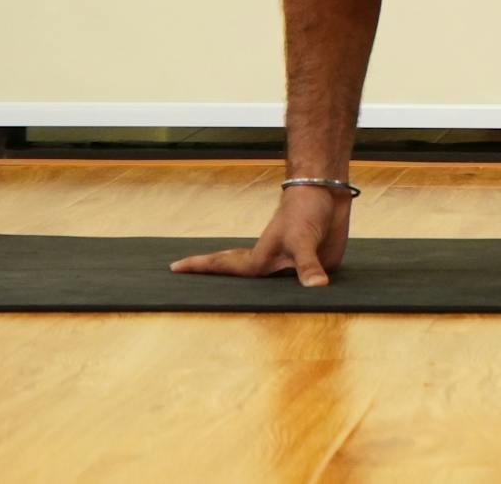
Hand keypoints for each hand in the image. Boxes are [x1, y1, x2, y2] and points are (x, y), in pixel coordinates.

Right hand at [168, 186, 350, 286]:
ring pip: (272, 289)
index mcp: (259, 261)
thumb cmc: (304, 212)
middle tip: (188, 287)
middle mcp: (272, 267)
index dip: (200, 267)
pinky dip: (301, 293)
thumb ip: (307, 265)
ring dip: (261, 297)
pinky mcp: (316, 268)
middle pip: (241, 281)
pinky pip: (306, 286)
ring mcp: (292, 269)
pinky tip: (296, 302)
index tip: (173, 267)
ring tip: (234, 305)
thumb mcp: (303, 240)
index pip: (224, 267)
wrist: (327, 194)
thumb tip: (316, 287)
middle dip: (219, 284)